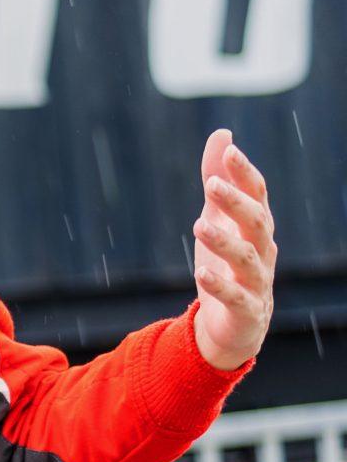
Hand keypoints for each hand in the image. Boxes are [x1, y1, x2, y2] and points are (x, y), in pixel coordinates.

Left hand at [191, 129, 275, 371]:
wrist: (231, 326)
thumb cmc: (227, 265)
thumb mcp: (218, 218)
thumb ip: (218, 179)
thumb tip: (222, 135)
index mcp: (256, 228)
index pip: (257, 195)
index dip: (245, 174)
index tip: (229, 151)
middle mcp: (262, 251)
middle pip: (257, 222)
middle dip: (237, 203)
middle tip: (212, 184)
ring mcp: (257, 282)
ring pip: (247, 258)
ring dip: (224, 241)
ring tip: (199, 225)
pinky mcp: (246, 311)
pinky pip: (237, 297)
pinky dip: (221, 285)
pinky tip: (202, 271)